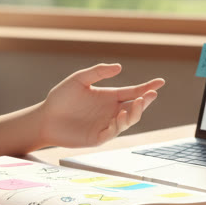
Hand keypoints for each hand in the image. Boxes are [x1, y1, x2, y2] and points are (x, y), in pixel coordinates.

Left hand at [40, 63, 164, 148]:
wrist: (45, 118)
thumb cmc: (61, 98)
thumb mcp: (79, 80)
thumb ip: (98, 73)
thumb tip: (119, 67)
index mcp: (110, 96)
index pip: (133, 92)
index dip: (147, 87)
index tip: (160, 82)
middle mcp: (111, 111)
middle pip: (135, 107)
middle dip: (144, 102)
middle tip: (149, 95)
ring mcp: (106, 124)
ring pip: (128, 121)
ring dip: (134, 113)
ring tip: (136, 104)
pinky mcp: (98, 137)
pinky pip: (113, 132)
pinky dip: (119, 125)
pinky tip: (119, 116)